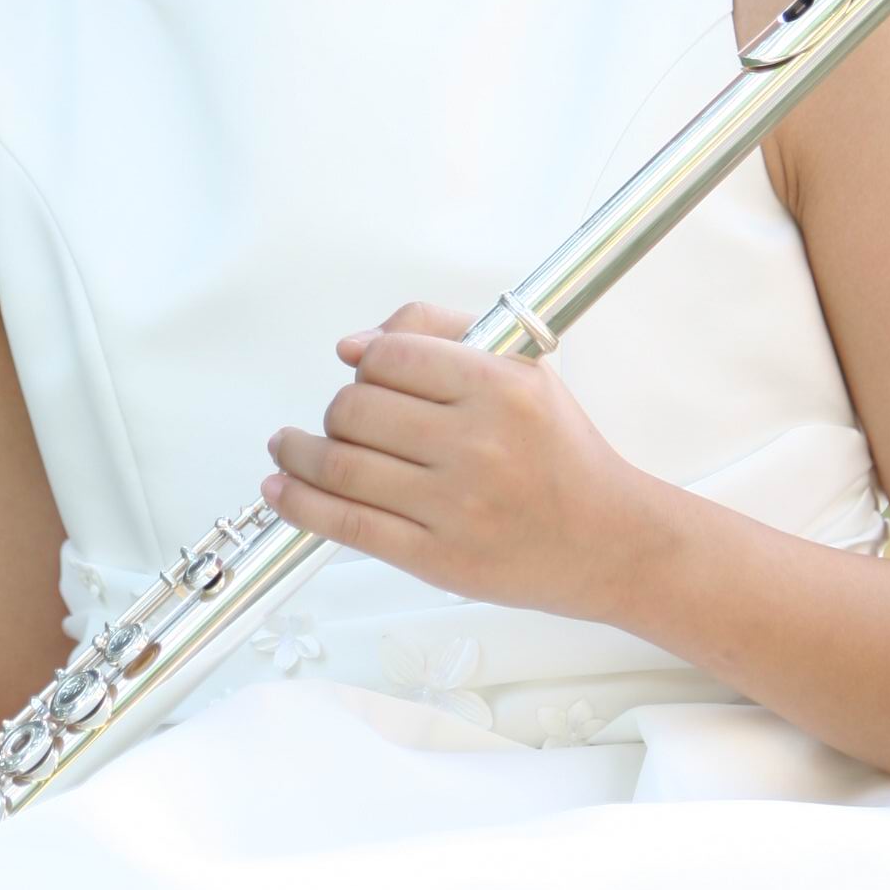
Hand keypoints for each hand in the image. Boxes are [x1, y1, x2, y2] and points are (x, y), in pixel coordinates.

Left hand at [260, 299, 654, 620]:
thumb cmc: (561, 452)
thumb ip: (441, 332)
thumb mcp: (523, 368)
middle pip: (356, 409)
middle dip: (335, 410)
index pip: (390, 357)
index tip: (358, 371)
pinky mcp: (436, 558)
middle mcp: (476, 444)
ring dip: (297, 452)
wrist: (608, 540)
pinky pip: (346, 524)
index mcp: (499, 388)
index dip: (364, 361)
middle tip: (340, 418)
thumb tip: (355, 344)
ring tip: (287, 447)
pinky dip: (299, 502)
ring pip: (340, 465)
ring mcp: (453, 506)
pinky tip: (281, 487)